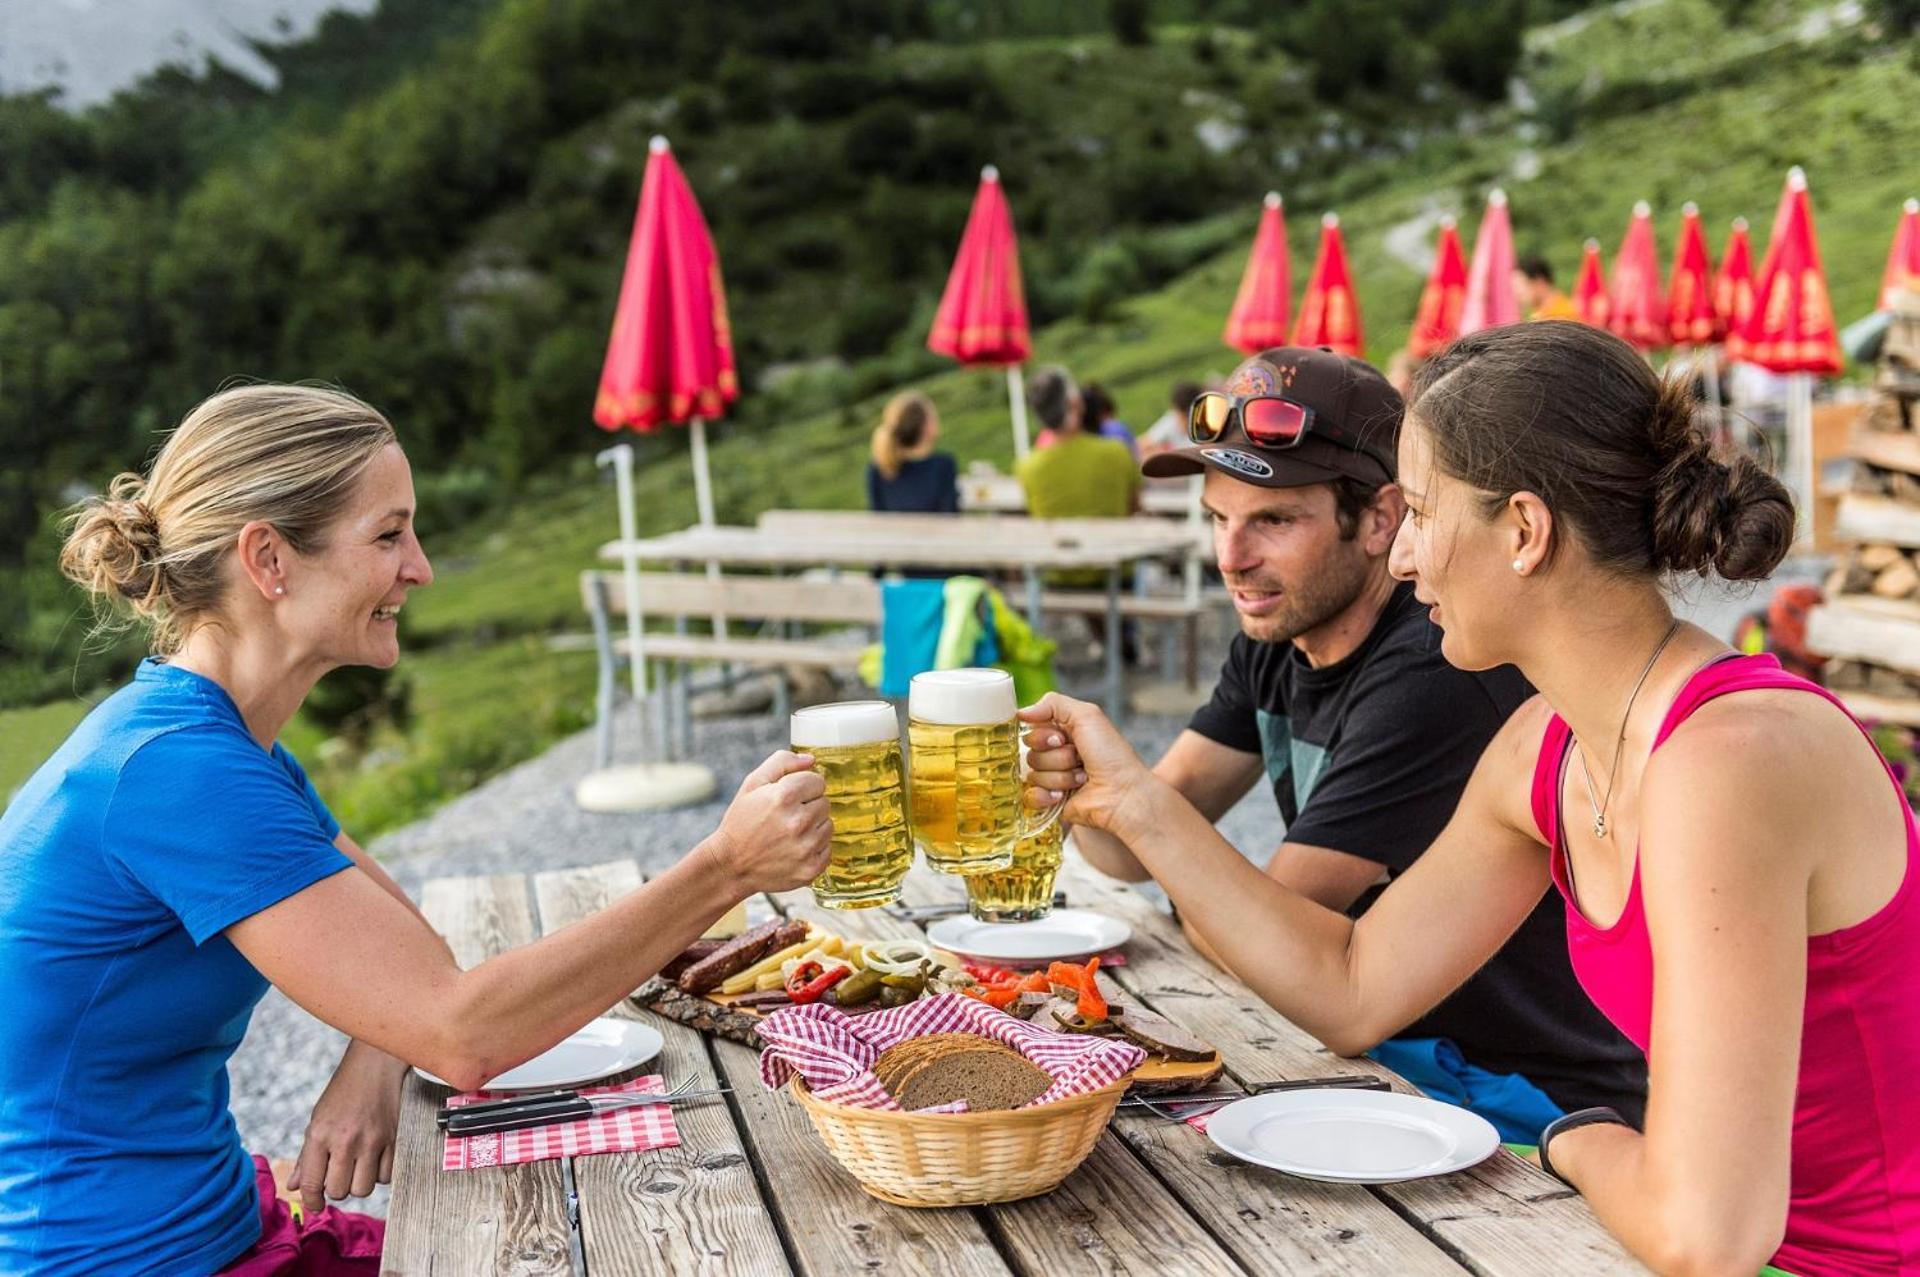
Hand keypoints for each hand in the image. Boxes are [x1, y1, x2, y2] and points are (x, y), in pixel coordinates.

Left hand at [290, 1040, 406, 1218]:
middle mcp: (345, 1140)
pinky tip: (375, 1160)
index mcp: (320, 1134)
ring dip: (359, 1183)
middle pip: (339, 1191)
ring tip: (357, 1168)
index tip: (315, 1204)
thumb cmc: (344, 1091)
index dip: (312, 1201)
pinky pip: (386, 1176)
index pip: (312, 1183)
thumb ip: (306, 1156)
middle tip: (338, 1175)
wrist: (376, 1064)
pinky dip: (379, 1174)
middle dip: (336, 1189)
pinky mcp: (394, 1140)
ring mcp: (372, 1141)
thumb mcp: (318, 1119)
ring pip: (363, 1188)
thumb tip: (294, 1185)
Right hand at [706, 750, 832, 893]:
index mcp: (784, 797)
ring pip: (828, 825)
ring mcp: (806, 848)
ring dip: (813, 827)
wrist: (731, 865)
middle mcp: (798, 822)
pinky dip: (814, 848)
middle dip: (808, 806)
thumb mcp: (752, 784)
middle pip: (825, 803)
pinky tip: (793, 849)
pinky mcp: (811, 868)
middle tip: (785, 817)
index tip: (788, 798)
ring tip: (788, 834)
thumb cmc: (742, 822)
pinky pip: (828, 849)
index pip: (818, 781)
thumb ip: (782, 763)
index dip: (802, 787)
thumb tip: (811, 760)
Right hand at [1019, 692, 1153, 833]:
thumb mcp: (1087, 715)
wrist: (1123, 794)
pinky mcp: (1052, 802)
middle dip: (1055, 757)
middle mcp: (1059, 755)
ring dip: (1059, 776)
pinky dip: (1045, 795)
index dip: (1043, 736)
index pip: (1033, 730)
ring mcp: (1055, 780)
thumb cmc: (1111, 755)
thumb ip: (1053, 703)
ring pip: (1033, 774)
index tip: (1061, 739)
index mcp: (1066, 733)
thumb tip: (1020, 713)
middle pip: (1031, 753)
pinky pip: (1030, 796)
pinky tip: (1063, 796)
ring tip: (1081, 779)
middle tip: (1078, 760)